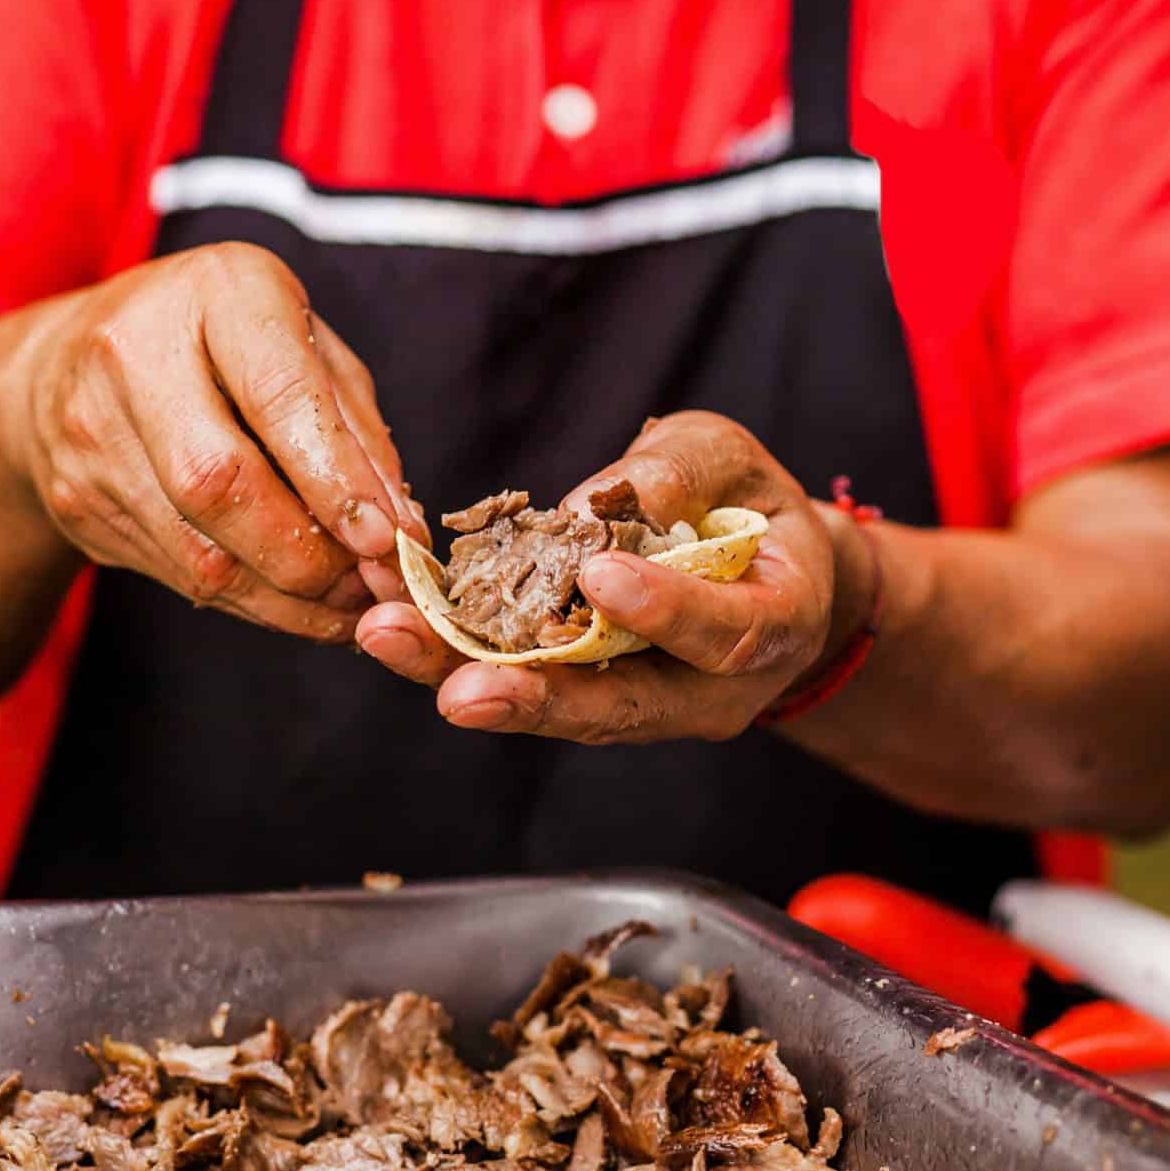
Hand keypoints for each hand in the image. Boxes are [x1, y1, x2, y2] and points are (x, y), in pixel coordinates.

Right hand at [0, 242, 427, 640]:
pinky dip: (254, 604)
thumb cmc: (214, 344)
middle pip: (221, 485)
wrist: (60, 364)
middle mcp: (134, 356)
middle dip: (312, 555)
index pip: (277, 395)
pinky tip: (297, 603)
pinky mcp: (77, 505)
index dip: (336, 480)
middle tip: (374, 585)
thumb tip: (398, 524)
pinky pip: (181, 578)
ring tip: (349, 606)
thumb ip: (352, 424)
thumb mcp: (299, 342)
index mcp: (215, 292)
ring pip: (201, 554)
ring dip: (291, 597)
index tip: (388, 538)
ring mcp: (93, 437)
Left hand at [358, 412, 870, 741]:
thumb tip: (610, 495)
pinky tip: (397, 628)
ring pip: (562, 710)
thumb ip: (682, 470)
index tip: (599, 579)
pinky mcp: (591, 696)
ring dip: (470, 680)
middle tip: (458, 688)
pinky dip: (459, 658)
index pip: (723, 635)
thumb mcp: (734, 460)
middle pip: (623, 708)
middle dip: (535, 697)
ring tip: (393, 642)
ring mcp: (649, 706)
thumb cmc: (750, 506)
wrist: (761, 575)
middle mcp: (711, 692)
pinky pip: (529, 686)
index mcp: (776, 626)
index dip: (665, 612)